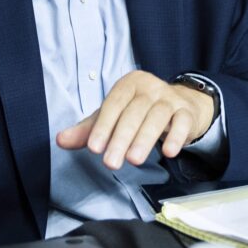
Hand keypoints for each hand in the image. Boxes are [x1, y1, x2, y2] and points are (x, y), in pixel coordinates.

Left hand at [56, 70, 214, 169]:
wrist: (180, 104)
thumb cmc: (140, 111)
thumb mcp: (114, 117)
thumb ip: (89, 129)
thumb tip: (60, 140)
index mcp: (129, 84)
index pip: (114, 103)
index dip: (103, 125)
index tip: (94, 148)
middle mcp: (151, 87)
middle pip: (135, 111)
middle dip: (122, 138)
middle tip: (111, 163)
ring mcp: (170, 98)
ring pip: (158, 116)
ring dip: (145, 139)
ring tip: (134, 160)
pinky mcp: (186, 112)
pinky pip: (182, 122)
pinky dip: (176, 137)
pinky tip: (169, 152)